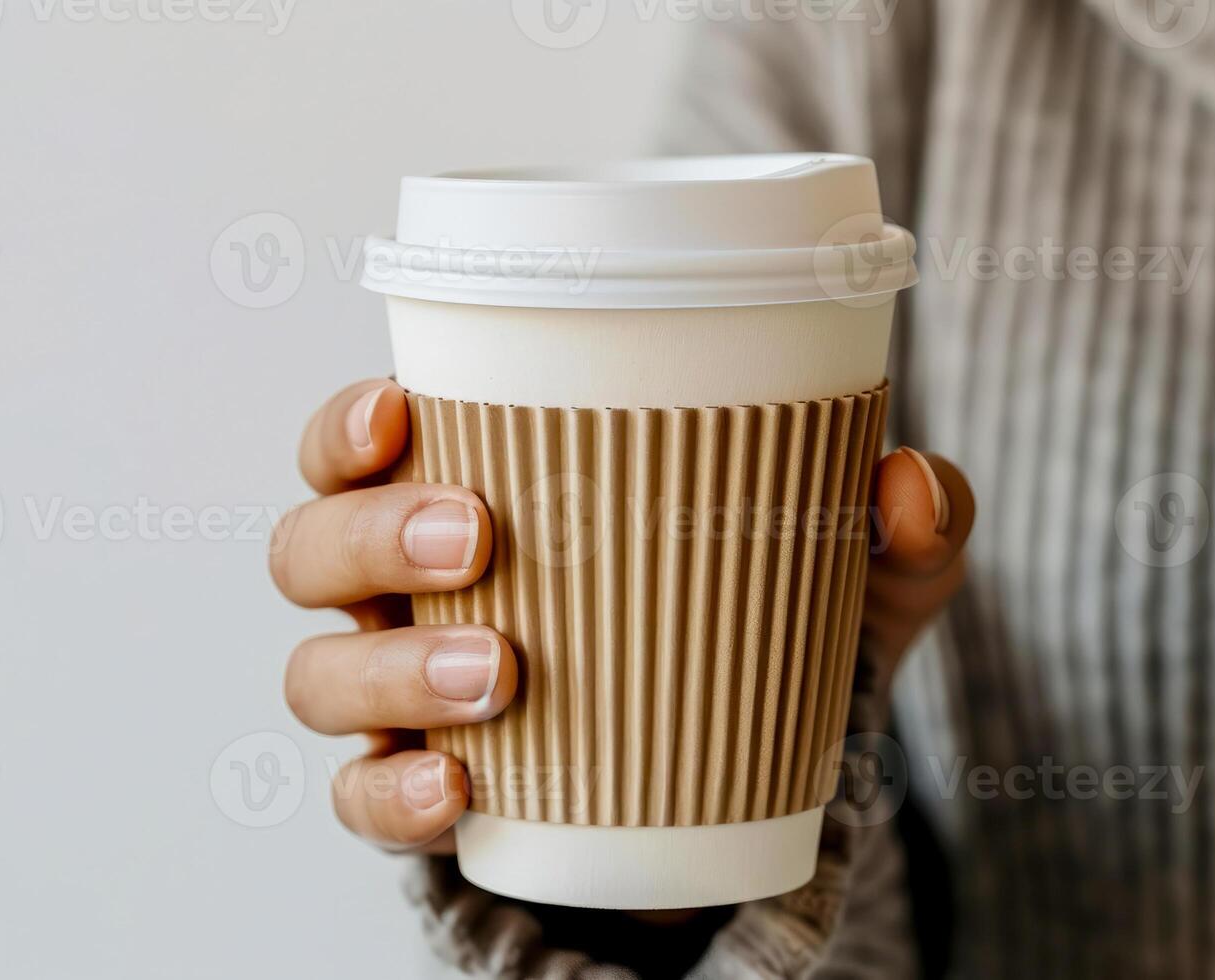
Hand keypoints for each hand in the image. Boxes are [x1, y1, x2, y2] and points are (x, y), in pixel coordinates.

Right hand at [271, 379, 972, 855]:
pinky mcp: (424, 802)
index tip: (400, 409)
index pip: (351, 448)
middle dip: (369, 534)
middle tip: (476, 537)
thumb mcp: (840, 581)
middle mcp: (403, 599)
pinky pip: (364, 803)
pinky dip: (394, 798)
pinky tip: (457, 792)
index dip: (346, 427)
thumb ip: (897, 530)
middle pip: (307, 550)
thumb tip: (908, 484)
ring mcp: (402, 706)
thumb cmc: (749, 636)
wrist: (737, 796)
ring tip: (502, 669)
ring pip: (319, 676)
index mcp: (463, 500)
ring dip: (392, 669)